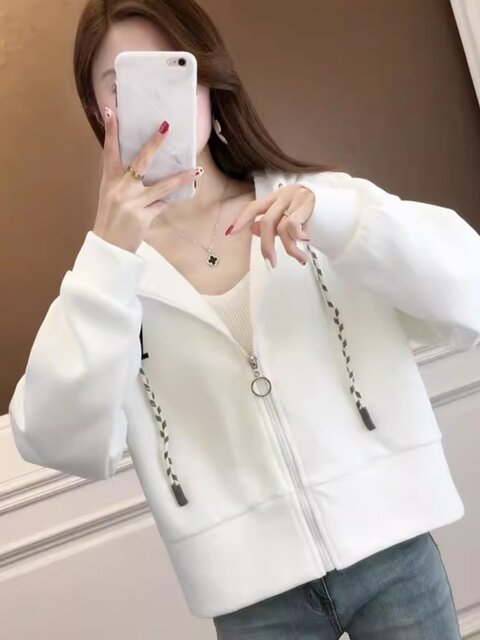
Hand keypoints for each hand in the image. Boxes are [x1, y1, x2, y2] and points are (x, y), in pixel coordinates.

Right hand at [93, 107, 201, 252]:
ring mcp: (133, 202)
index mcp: (109, 179)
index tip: (111, 110)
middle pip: (141, 162)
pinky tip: (162, 206)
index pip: (109, 150)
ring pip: (163, 186)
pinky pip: (161, 205)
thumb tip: (140, 163)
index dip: (110, 130)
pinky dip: (163, 204)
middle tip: (166, 126)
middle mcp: (120, 188)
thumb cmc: (110, 217)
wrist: (108, 246)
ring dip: (181, 178)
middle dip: (155, 143)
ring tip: (197, 171)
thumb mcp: (109, 194)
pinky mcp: (143, 217)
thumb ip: (122, 178)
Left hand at [225, 184, 313, 266]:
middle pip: (267, 222)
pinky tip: (307, 242)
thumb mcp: (292, 219)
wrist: (344, 211)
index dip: (242, 219)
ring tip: (300, 258)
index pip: (255, 206)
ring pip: (281, 228)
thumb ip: (273, 222)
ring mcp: (298, 197)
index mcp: (280, 195)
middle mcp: (287, 193)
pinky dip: (298, 240)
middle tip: (271, 263)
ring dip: (290, 248)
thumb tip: (252, 228)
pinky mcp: (310, 203)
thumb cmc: (318, 217)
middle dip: (267, 245)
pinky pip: (293, 227)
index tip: (231, 233)